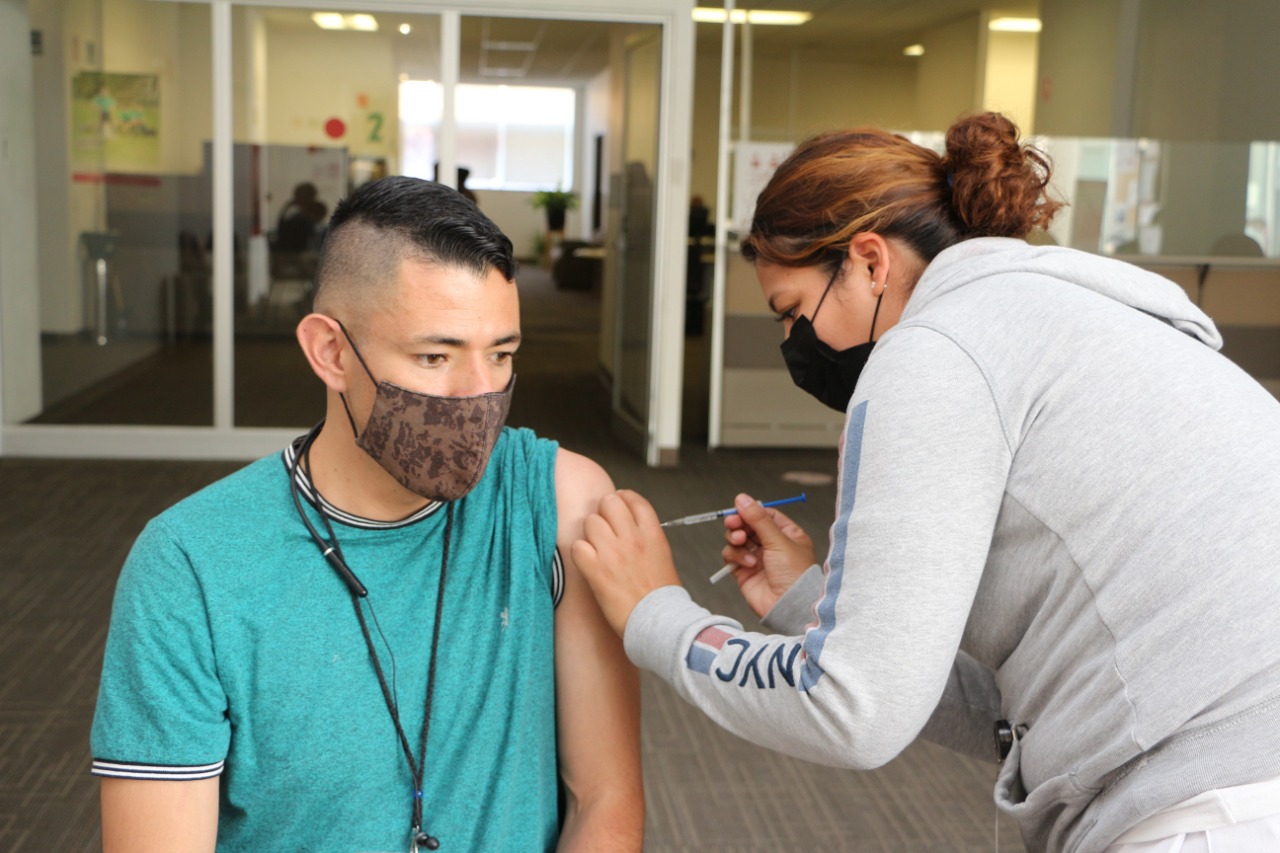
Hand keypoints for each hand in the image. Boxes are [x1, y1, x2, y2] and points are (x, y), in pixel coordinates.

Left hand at [572, 490, 681, 636]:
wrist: (659, 623)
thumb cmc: (662, 596)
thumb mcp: (662, 556)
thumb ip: (645, 537)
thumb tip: (627, 526)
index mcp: (652, 533)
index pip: (633, 499)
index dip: (622, 498)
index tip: (618, 504)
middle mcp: (632, 537)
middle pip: (608, 502)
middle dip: (603, 513)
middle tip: (604, 529)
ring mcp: (612, 552)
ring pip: (590, 522)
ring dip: (591, 534)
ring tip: (597, 550)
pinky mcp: (596, 570)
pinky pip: (577, 547)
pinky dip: (580, 554)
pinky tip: (588, 564)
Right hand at [721, 493, 815, 616]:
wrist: (789, 606)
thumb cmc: (794, 574)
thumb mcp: (779, 540)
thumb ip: (758, 519)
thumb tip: (742, 498)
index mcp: (787, 534)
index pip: (764, 515)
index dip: (751, 511)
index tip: (740, 509)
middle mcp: (771, 545)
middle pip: (747, 525)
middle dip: (739, 523)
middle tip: (734, 524)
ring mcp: (757, 558)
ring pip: (736, 539)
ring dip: (736, 538)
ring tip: (741, 542)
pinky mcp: (744, 571)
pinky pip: (731, 555)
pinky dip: (736, 556)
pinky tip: (748, 564)